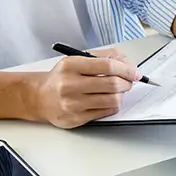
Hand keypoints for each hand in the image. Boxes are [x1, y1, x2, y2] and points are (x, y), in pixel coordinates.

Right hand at [26, 48, 140, 127]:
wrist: (40, 97)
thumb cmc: (63, 77)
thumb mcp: (78, 60)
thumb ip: (105, 57)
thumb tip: (129, 64)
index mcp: (71, 65)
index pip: (108, 65)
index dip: (127, 69)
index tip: (135, 72)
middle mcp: (69, 84)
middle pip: (112, 84)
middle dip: (127, 82)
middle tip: (128, 81)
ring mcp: (72, 103)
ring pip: (112, 99)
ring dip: (121, 94)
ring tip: (118, 90)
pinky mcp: (76, 118)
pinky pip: (106, 112)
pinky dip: (113, 105)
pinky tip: (108, 100)